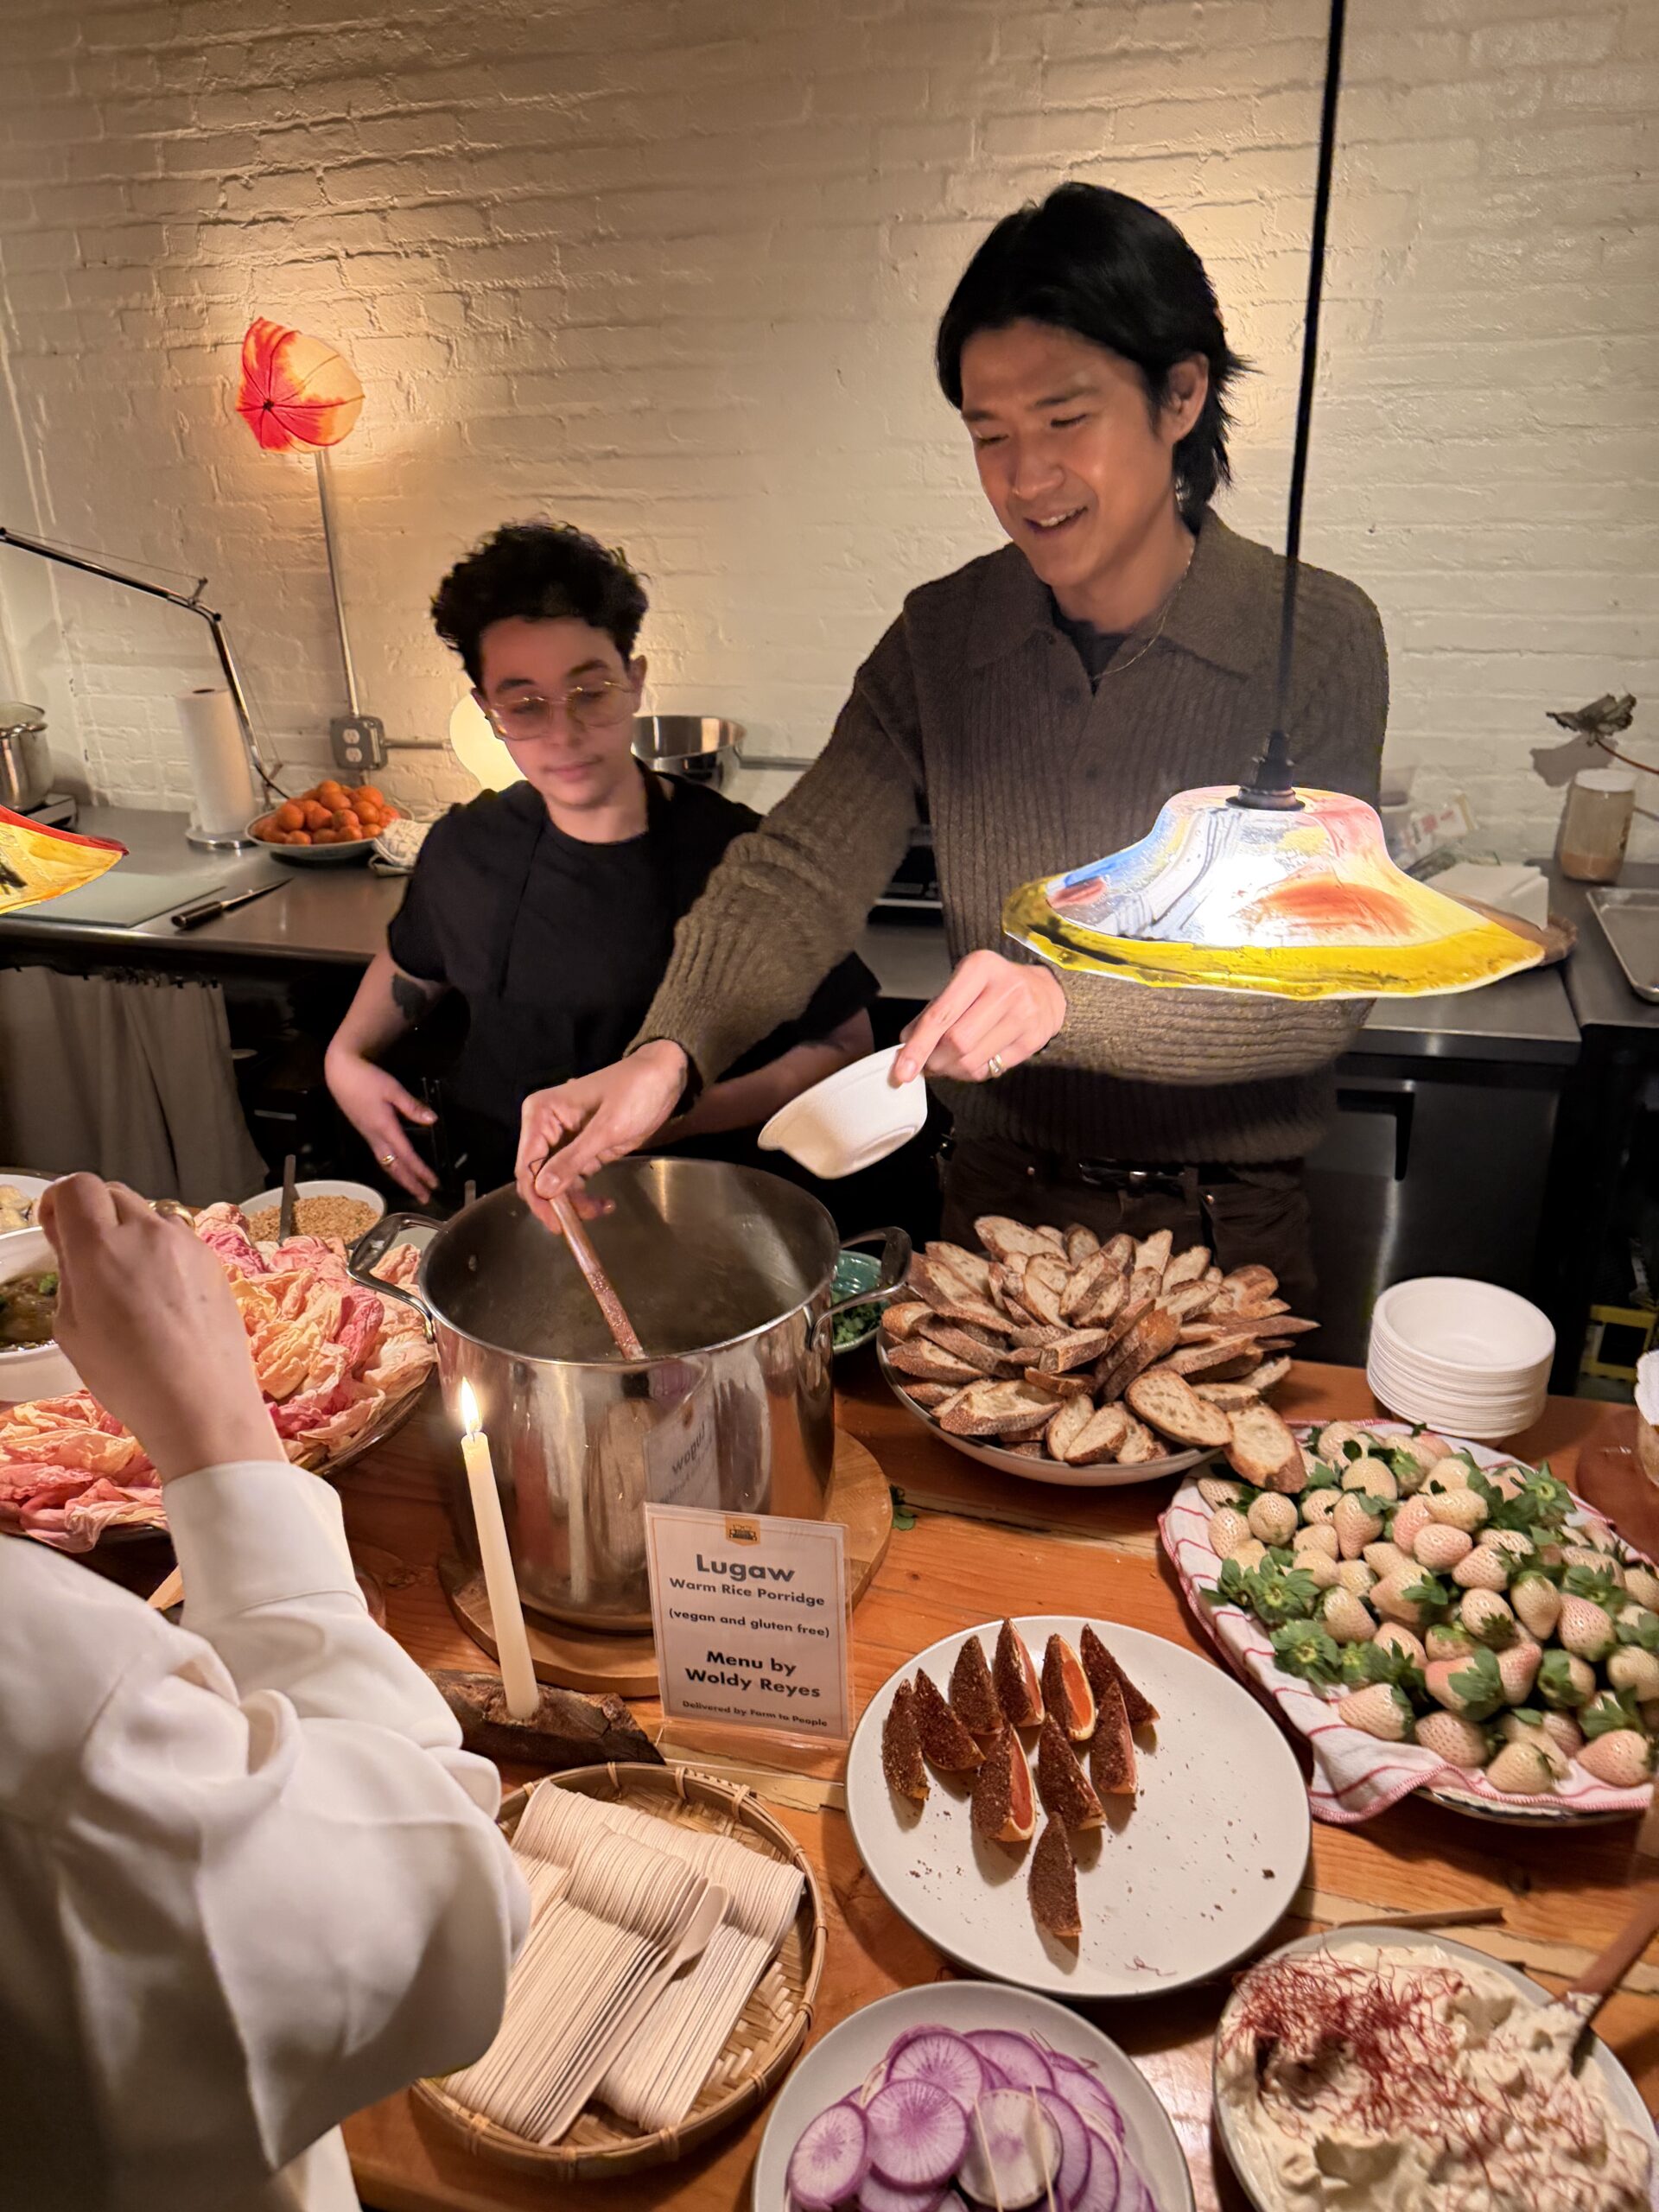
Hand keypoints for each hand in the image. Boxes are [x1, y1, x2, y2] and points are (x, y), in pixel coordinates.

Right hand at [38, 1177, 282, 1481]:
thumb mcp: (72, 1330)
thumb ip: (69, 1274)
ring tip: (128, 1280)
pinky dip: (162, 1252)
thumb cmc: (129, 1378)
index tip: (56, 1226)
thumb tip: (70, 1244)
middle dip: (94, 1214)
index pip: (77, 1186)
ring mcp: (187, 1243)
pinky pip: (178, 1239)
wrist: (203, 1404)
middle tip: (88, 1255)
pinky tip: (162, 1295)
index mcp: (102, 1248)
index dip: (61, 1201)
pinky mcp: (214, 1260)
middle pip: (113, 1193)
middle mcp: (147, 1233)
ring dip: (131, 1233)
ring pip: (149, 1214)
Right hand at [325, 1047, 437, 1200]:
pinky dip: (391, 1168)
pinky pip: (380, 1157)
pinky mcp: (366, 1132)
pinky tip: (398, 1169)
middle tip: (425, 1199)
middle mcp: (375, 1137)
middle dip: (411, 1184)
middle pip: (394, 1167)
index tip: (434, 1184)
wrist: (340, 1074)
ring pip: (386, 1164)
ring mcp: (368, 1136)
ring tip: (415, 1189)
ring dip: (401, 1178)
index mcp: (384, 1127)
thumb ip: (412, 1106)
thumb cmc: (366, 1079)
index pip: (406, 1155)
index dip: (421, 1171)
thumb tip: (432, 1121)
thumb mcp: (392, 1089)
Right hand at [515, 1040, 687, 1231]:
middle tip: (575, 1225)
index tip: (556, 1222)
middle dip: (555, 1202)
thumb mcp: (606, 1128)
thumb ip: (573, 1160)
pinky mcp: (583, 1150)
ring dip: (573, 1202)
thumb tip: (542, 1190)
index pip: (527, 1164)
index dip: (537, 1196)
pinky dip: (584, 1195)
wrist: (664, 1076)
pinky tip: (603, 1204)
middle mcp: (546, 1127)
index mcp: (542, 1114)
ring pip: (556, 1183)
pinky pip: (574, 1179)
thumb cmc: (635, 1091)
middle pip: (538, 1176)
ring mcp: (564, 1140)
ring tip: (599, 1210)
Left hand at [894, 950, 1065, 1083]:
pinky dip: (969, 1073)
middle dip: (933, 1060)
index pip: (942, 1014)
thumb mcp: (963, 984)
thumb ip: (934, 1011)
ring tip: (945, 1063)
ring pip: (971, 1061)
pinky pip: (989, 1070)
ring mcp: (1024, 1016)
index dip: (918, 1046)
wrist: (1045, 991)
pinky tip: (968, 1063)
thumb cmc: (994, 986)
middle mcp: (1006, 990)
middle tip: (926, 1065)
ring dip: (949, 1070)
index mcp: (980, 967)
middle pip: (956, 1042)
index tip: (902, 1070)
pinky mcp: (1033, 1041)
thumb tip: (907, 1045)